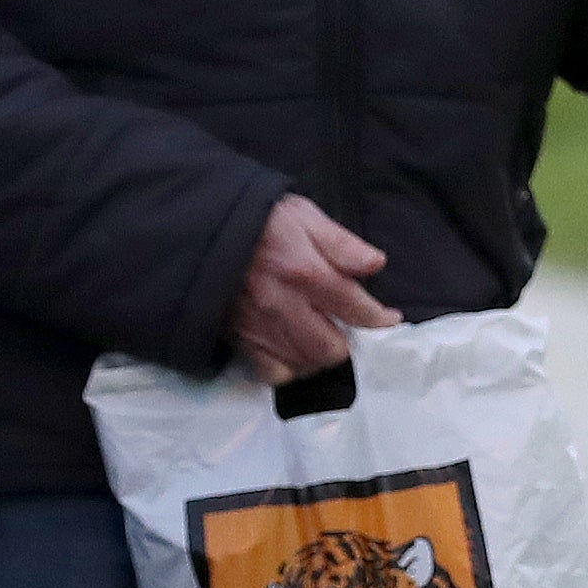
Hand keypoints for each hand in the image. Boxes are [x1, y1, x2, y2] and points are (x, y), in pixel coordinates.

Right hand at [230, 193, 399, 383]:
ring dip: (320, 357)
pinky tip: (293, 352)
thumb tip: (376, 263)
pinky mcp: (238, 338)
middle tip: (347, 329)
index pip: (355, 307)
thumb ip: (340, 242)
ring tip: (323, 340)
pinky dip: (288, 368)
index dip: (378, 317)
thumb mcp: (302, 214)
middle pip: (331, 348)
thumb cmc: (256, 219)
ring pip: (304, 364)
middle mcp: (283, 304)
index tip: (388, 319)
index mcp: (304, 270)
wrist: (199, 227)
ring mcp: (258, 326)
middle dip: (347, 342)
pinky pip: (271, 373)